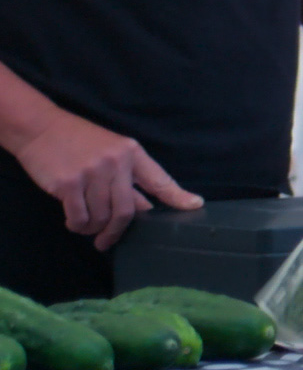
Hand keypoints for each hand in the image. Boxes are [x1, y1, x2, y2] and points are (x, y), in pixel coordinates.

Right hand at [6, 107, 200, 246]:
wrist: (40, 128)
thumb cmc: (78, 142)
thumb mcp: (110, 151)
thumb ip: (128, 179)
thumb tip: (145, 208)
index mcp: (131, 153)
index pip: (160, 180)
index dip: (178, 197)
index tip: (195, 206)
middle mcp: (116, 163)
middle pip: (127, 210)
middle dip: (117, 231)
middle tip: (107, 241)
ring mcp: (92, 173)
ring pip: (101, 217)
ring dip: (92, 228)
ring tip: (85, 225)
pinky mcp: (68, 183)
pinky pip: (79, 217)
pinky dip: (77, 225)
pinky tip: (74, 221)